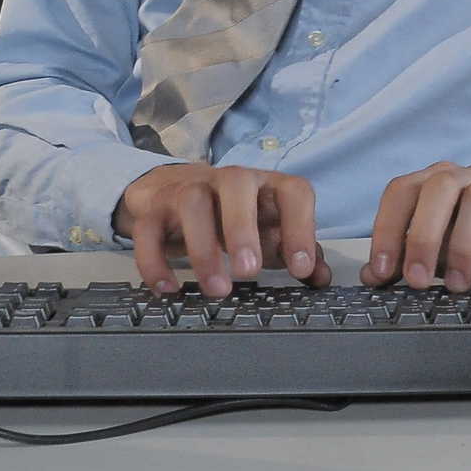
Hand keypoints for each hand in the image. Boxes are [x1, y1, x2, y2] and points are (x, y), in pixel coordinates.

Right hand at [113, 164, 329, 296]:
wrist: (170, 189)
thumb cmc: (230, 213)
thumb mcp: (266, 229)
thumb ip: (294, 250)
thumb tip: (321, 276)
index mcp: (264, 186)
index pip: (293, 190)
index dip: (301, 226)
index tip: (301, 268)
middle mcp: (227, 180)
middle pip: (236, 182)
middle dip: (243, 227)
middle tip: (249, 271)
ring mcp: (187, 189)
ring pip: (192, 203)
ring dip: (203, 247)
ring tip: (217, 288)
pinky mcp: (154, 208)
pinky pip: (149, 229)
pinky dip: (155, 260)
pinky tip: (169, 289)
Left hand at [361, 161, 470, 292]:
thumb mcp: (447, 248)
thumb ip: (410, 257)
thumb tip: (372, 275)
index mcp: (444, 181)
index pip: (404, 189)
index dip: (387, 228)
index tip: (381, 270)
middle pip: (438, 187)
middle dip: (421, 236)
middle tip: (416, 280)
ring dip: (461, 248)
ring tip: (456, 286)